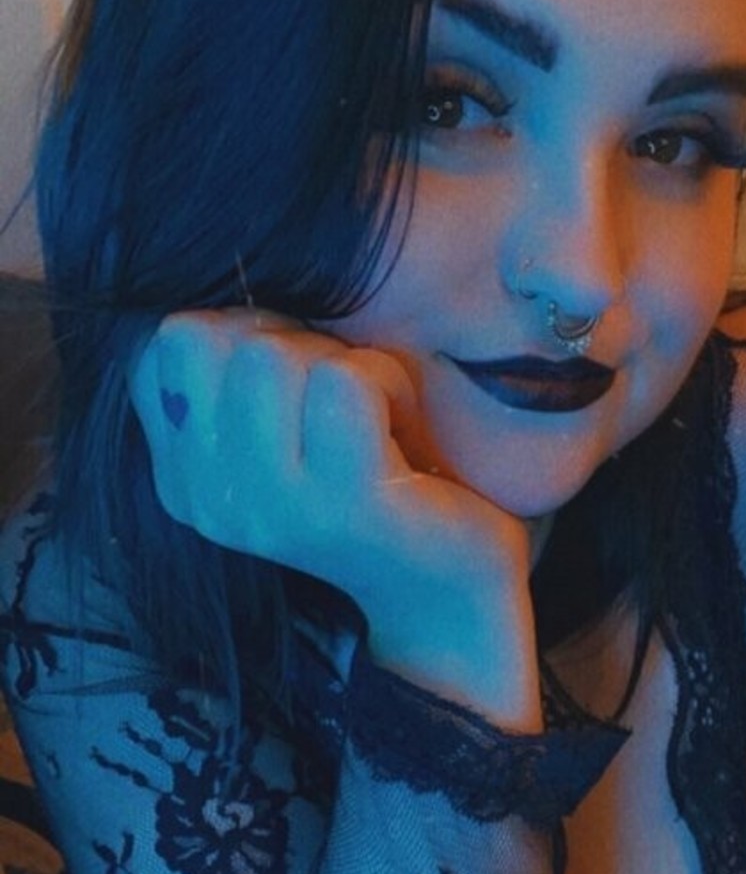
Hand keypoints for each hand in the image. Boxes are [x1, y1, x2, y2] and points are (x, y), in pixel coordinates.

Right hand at [128, 310, 539, 721]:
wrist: (451, 595)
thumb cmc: (377, 481)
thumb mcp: (286, 425)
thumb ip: (239, 369)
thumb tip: (233, 279)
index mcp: (184, 477)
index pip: (165, 344)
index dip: (243, 329)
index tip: (299, 378)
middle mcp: (208, 499)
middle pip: (215, 338)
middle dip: (295, 340)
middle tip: (347, 400)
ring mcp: (271, 506)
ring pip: (274, 356)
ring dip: (346, 364)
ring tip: (378, 420)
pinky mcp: (342, 507)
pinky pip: (346, 382)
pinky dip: (391, 386)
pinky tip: (405, 435)